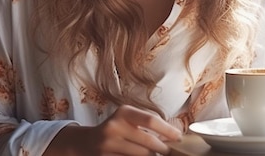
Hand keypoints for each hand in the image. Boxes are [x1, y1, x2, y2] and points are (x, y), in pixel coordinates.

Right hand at [44, 105, 181, 154]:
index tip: (179, 137)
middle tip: (170, 151)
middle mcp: (114, 127)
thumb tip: (174, 135)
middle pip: (148, 143)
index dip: (168, 130)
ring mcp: (107, 146)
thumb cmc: (116, 128)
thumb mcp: (128, 118)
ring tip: (155, 154)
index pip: (151, 121)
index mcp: (123, 112)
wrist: (86, 142)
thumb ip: (147, 123)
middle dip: (163, 149)